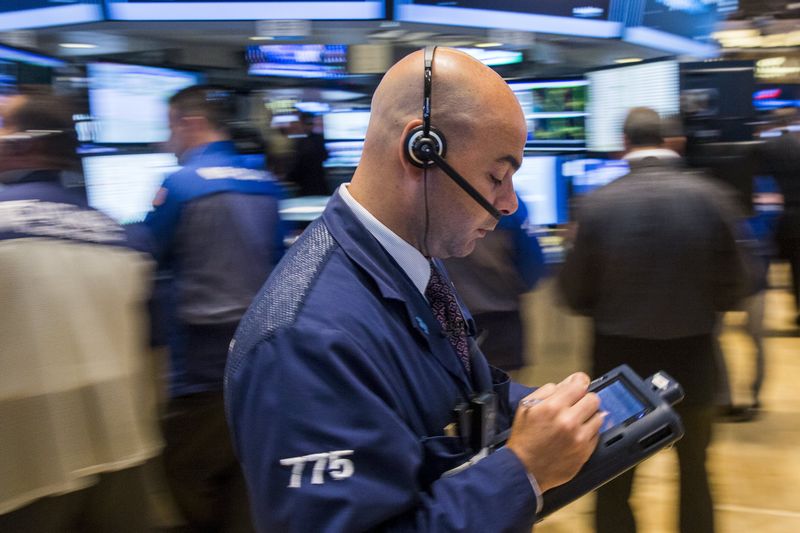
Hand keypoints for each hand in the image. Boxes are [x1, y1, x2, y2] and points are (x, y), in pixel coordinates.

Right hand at [506, 372, 603, 491]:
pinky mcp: (585, 452)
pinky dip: (588, 432)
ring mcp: (579, 438)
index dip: (579, 382)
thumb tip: (568, 383)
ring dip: (589, 416)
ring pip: (598, 416)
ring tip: (576, 421)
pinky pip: (597, 434)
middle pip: (593, 399)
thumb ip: (547, 390)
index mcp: (553, 406)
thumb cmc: (524, 437)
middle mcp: (569, 421)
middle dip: (585, 399)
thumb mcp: (526, 406)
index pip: (581, 383)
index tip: (578, 385)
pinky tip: (575, 435)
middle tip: (576, 406)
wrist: (524, 469)